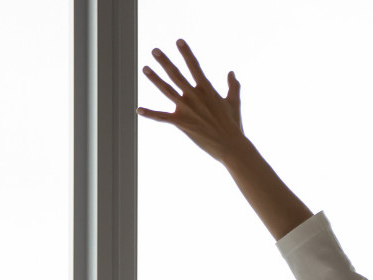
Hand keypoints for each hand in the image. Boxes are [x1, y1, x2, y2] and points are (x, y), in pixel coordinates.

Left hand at [137, 39, 246, 163]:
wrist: (230, 145)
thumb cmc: (233, 124)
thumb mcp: (234, 102)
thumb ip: (233, 86)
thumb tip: (231, 73)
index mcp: (207, 90)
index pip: (195, 66)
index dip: (186, 53)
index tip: (179, 41)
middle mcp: (195, 96)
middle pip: (176, 75)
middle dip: (165, 62)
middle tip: (155, 51)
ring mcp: (187, 109)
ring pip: (167, 90)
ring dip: (155, 79)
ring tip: (145, 68)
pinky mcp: (181, 123)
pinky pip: (162, 117)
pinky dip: (150, 114)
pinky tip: (138, 110)